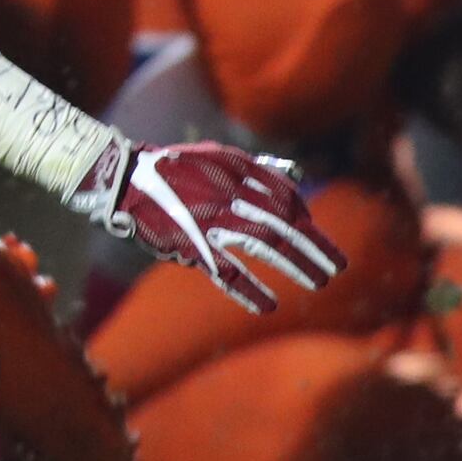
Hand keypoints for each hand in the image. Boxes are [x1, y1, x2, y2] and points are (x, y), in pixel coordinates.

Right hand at [94, 141, 341, 314]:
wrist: (124, 178)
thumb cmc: (172, 167)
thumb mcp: (214, 154)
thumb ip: (254, 165)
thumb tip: (293, 173)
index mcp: (235, 171)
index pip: (284, 196)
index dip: (304, 218)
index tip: (315, 234)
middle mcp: (228, 194)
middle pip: (283, 222)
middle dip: (313, 246)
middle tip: (337, 267)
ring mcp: (210, 221)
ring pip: (264, 245)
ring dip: (295, 265)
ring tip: (318, 282)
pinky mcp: (190, 247)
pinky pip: (226, 272)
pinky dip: (248, 291)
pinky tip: (268, 306)